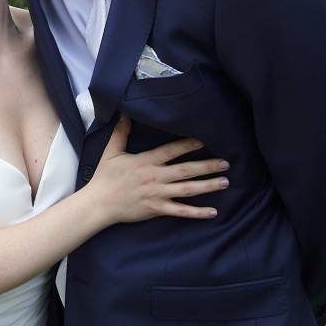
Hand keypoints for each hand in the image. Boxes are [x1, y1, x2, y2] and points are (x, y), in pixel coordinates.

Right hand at [91, 115, 229, 223]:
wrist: (99, 203)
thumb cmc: (105, 177)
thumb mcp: (112, 151)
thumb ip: (121, 132)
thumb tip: (124, 112)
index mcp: (146, 161)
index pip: (172, 150)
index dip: (189, 145)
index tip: (205, 140)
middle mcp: (155, 177)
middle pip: (186, 170)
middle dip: (207, 166)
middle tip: (226, 163)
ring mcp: (158, 194)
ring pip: (187, 190)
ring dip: (208, 186)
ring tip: (225, 181)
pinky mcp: (157, 209)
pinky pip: (180, 211)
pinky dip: (197, 212)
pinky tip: (212, 212)